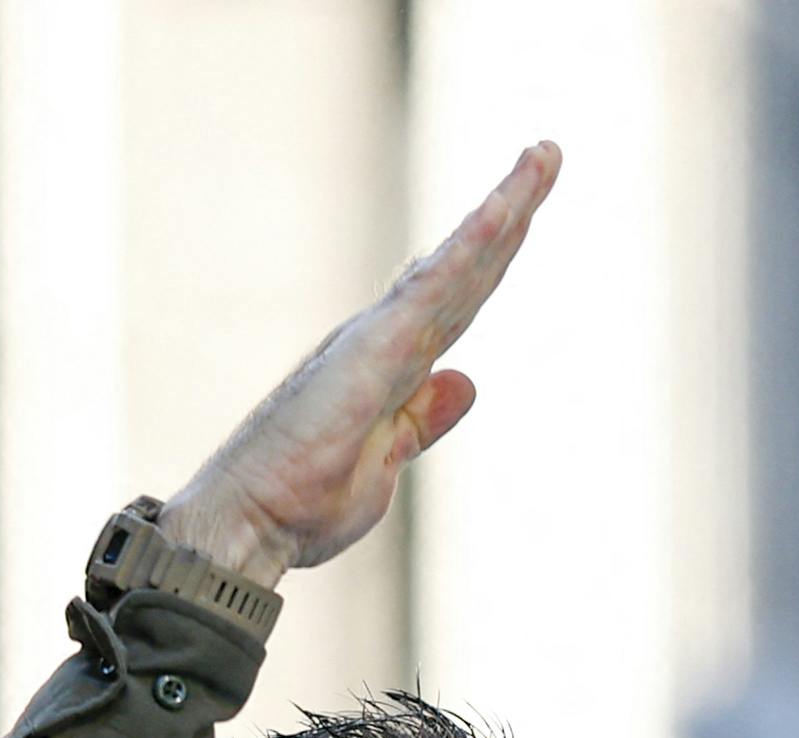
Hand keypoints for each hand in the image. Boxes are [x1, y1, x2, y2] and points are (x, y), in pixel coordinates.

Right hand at [157, 140, 558, 588]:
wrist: (251, 520)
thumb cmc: (302, 502)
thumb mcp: (385, 461)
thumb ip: (422, 420)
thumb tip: (465, 381)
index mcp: (389, 366)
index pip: (455, 301)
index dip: (492, 258)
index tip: (520, 215)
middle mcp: (383, 337)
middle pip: (465, 266)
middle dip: (511, 211)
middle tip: (548, 155)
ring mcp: (378, 337)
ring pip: (457, 261)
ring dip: (505, 207)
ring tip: (545, 157)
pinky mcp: (372, 349)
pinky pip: (432, 288)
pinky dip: (470, 248)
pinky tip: (505, 211)